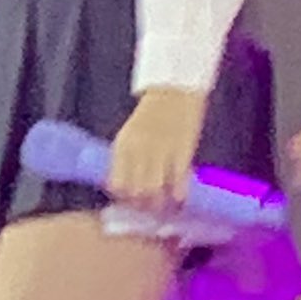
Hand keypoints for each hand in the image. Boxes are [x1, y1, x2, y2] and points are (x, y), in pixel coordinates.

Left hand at [106, 87, 208, 214]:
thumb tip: (123, 185)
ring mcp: (162, 152)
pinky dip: (179, 194)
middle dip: (143, 206)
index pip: (117, 184)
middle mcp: (140, 151)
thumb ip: (125, 158)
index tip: (131, 202)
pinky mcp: (183, 151)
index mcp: (123, 146)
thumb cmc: (151, 113)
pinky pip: (179, 181)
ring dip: (161, 204)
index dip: (124, 198)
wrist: (173, 90)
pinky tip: (180, 198)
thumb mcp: (130, 134)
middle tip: (150, 209)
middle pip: (137, 192)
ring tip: (165, 207)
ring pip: (156, 191)